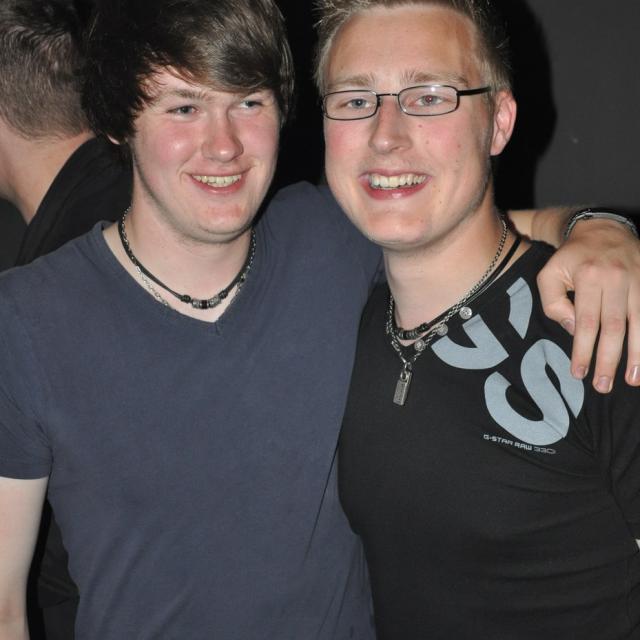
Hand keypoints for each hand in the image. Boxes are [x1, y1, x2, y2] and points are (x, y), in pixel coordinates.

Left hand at [537, 219, 639, 391]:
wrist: (602, 229)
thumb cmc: (571, 258)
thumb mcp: (549, 274)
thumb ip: (553, 303)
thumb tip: (573, 329)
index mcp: (589, 277)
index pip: (587, 322)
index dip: (583, 350)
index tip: (579, 373)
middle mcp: (617, 279)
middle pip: (615, 327)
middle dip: (609, 360)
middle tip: (602, 386)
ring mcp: (639, 280)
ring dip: (637, 355)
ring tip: (633, 381)